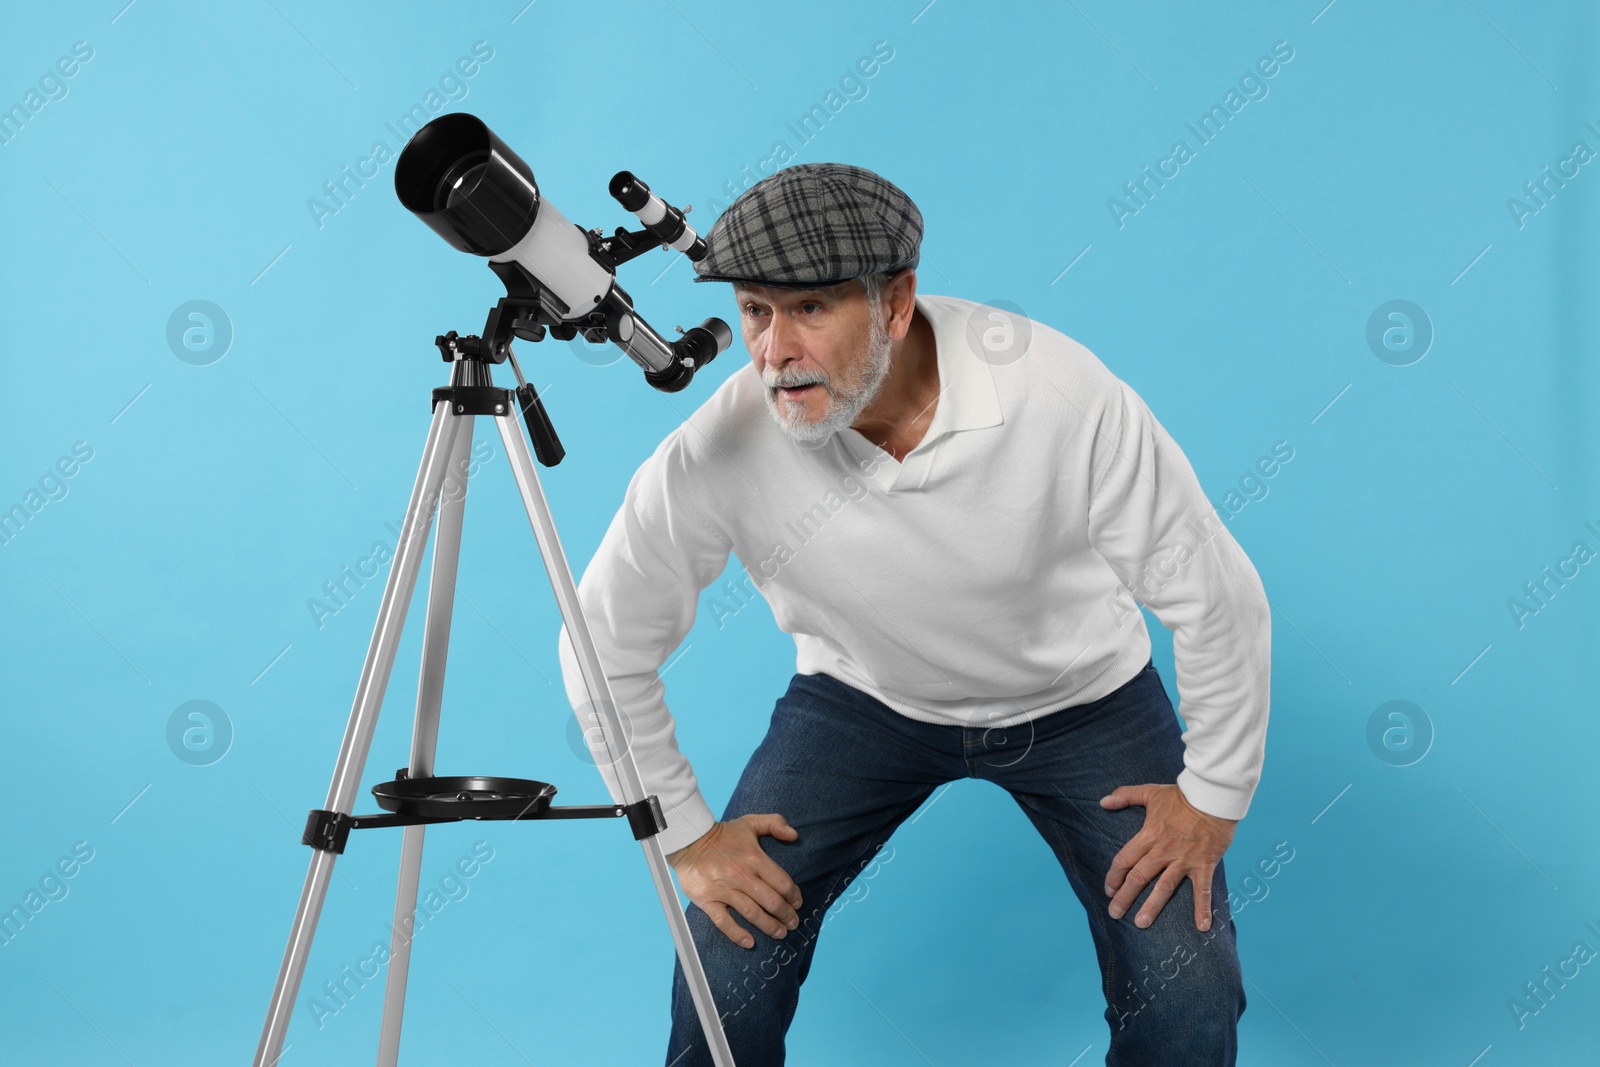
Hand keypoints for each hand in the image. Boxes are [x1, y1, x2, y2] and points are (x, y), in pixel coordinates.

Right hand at [667, 814, 803, 948]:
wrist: (688, 840)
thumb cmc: (722, 834)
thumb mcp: (750, 822)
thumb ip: (775, 823)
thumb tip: (795, 835)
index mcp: (755, 858)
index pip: (782, 883)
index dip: (794, 896)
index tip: (798, 903)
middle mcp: (741, 875)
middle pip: (771, 901)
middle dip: (786, 915)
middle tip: (793, 923)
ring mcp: (724, 889)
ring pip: (752, 914)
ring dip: (769, 926)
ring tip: (780, 933)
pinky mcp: (708, 900)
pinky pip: (724, 922)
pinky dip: (737, 934)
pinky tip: (750, 942)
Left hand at [1100, 784, 1236, 931]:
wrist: (1214, 796)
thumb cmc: (1182, 796)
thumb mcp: (1150, 792)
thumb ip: (1125, 796)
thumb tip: (1103, 802)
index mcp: (1149, 834)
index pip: (1125, 860)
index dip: (1114, 877)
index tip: (1108, 890)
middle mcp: (1163, 850)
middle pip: (1139, 877)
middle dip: (1124, 897)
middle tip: (1115, 913)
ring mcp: (1184, 859)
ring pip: (1164, 887)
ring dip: (1152, 907)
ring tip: (1141, 923)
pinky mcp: (1204, 864)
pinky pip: (1202, 889)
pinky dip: (1202, 908)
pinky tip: (1202, 926)